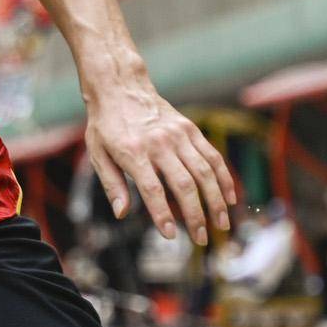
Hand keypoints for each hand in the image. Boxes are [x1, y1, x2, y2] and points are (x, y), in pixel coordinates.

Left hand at [84, 68, 240, 245]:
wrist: (121, 88)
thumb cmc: (106, 126)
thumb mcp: (97, 154)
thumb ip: (111, 184)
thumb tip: (122, 213)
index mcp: (133, 152)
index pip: (152, 189)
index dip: (163, 215)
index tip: (171, 236)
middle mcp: (159, 143)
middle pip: (185, 184)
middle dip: (195, 215)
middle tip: (201, 239)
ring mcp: (178, 135)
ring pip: (204, 172)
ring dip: (216, 201)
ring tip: (222, 224)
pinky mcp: (190, 130)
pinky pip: (212, 156)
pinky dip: (224, 178)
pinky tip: (229, 198)